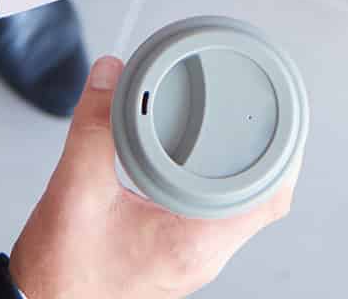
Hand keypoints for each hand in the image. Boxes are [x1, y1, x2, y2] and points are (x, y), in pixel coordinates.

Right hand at [10, 55, 298, 298]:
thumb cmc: (60, 273)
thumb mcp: (74, 191)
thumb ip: (93, 127)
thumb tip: (112, 74)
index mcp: (192, 243)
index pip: (267, 199)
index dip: (287, 155)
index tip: (287, 115)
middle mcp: (202, 257)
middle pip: (262, 202)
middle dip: (271, 153)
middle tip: (264, 108)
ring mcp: (189, 261)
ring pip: (239, 212)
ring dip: (244, 171)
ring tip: (241, 127)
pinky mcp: (174, 259)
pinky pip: (214, 218)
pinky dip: (217, 185)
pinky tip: (202, 162)